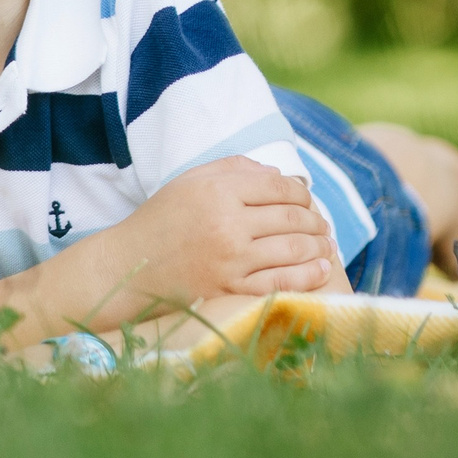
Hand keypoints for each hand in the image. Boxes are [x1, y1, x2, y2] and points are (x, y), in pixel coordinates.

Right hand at [109, 156, 337, 306]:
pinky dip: (307, 275)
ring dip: (318, 246)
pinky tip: (321, 269)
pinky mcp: (229, 289)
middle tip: (323, 224)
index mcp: (218, 190)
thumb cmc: (161, 219)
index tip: (307, 198)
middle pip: (291, 216)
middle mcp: (228, 223)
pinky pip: (280, 282)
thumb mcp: (191, 180)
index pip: (277, 186)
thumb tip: (277, 174)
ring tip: (326, 245)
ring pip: (292, 248)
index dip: (300, 191)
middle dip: (315, 219)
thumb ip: (233, 169)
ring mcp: (230, 259)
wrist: (130, 266)